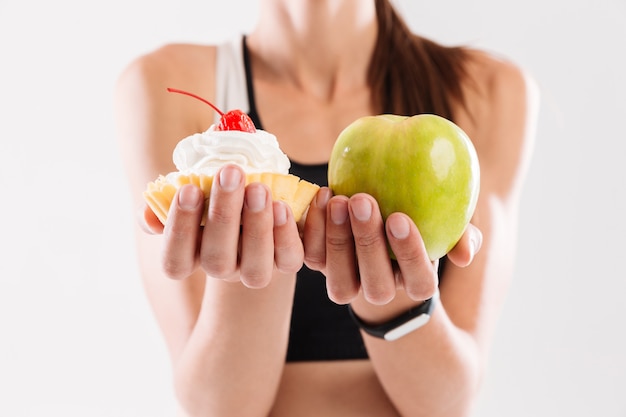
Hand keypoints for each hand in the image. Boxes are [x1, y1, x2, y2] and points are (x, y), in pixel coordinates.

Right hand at [140, 164, 303, 287]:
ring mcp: (254, 268)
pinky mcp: (286, 262)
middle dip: (222, 216)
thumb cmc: (221, 186)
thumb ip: (172, 191)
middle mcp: (222, 267)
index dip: (179, 230)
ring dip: (256, 227)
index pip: (175, 261)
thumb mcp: (197, 182)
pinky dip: (285, 235)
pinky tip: (282, 206)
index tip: (188, 189)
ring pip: (254, 269)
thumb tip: (148, 210)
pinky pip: (288, 259)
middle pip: (216, 262)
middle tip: (230, 173)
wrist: (261, 192)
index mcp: (192, 253)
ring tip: (259, 188)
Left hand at [302, 188, 481, 304]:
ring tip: (339, 200)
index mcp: (416, 281)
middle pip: (377, 285)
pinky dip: (314, 230)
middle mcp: (381, 288)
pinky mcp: (321, 265)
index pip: (419, 282)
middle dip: (369, 243)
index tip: (400, 217)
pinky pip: (313, 257)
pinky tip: (323, 196)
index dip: (410, 254)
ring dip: (338, 241)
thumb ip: (463, 234)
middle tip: (363, 201)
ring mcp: (349, 281)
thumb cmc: (421, 215)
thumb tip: (465, 255)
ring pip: (340, 281)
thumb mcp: (446, 222)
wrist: (379, 211)